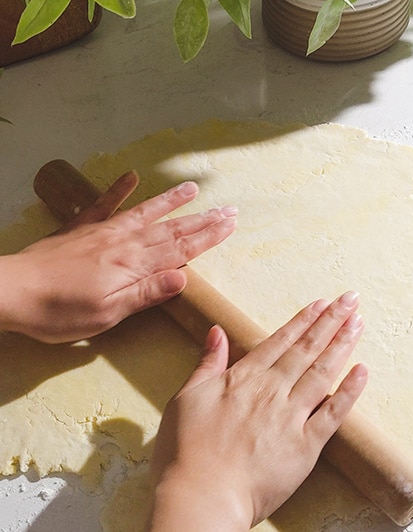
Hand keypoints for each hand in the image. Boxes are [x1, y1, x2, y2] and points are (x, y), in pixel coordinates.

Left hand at [0, 175, 234, 343]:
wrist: (9, 291)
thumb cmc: (58, 311)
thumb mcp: (108, 313)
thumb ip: (146, 293)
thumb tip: (184, 277)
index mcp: (133, 266)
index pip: (180, 250)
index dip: (208, 237)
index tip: (231, 225)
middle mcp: (123, 244)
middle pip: (170, 229)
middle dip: (202, 220)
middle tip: (229, 209)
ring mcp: (101, 233)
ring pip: (144, 213)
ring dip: (171, 201)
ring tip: (193, 188)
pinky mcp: (78, 230)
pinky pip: (102, 204)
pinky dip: (118, 189)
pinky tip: (131, 176)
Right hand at [151, 292, 368, 526]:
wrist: (200, 497)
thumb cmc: (185, 453)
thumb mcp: (185, 399)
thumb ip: (206, 365)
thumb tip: (217, 333)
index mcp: (242, 379)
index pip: (280, 341)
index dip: (304, 321)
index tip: (324, 303)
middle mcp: (271, 392)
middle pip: (307, 350)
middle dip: (331, 322)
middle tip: (352, 300)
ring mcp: (291, 417)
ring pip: (323, 373)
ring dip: (342, 345)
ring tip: (359, 323)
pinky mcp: (306, 445)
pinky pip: (334, 413)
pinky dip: (350, 391)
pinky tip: (363, 371)